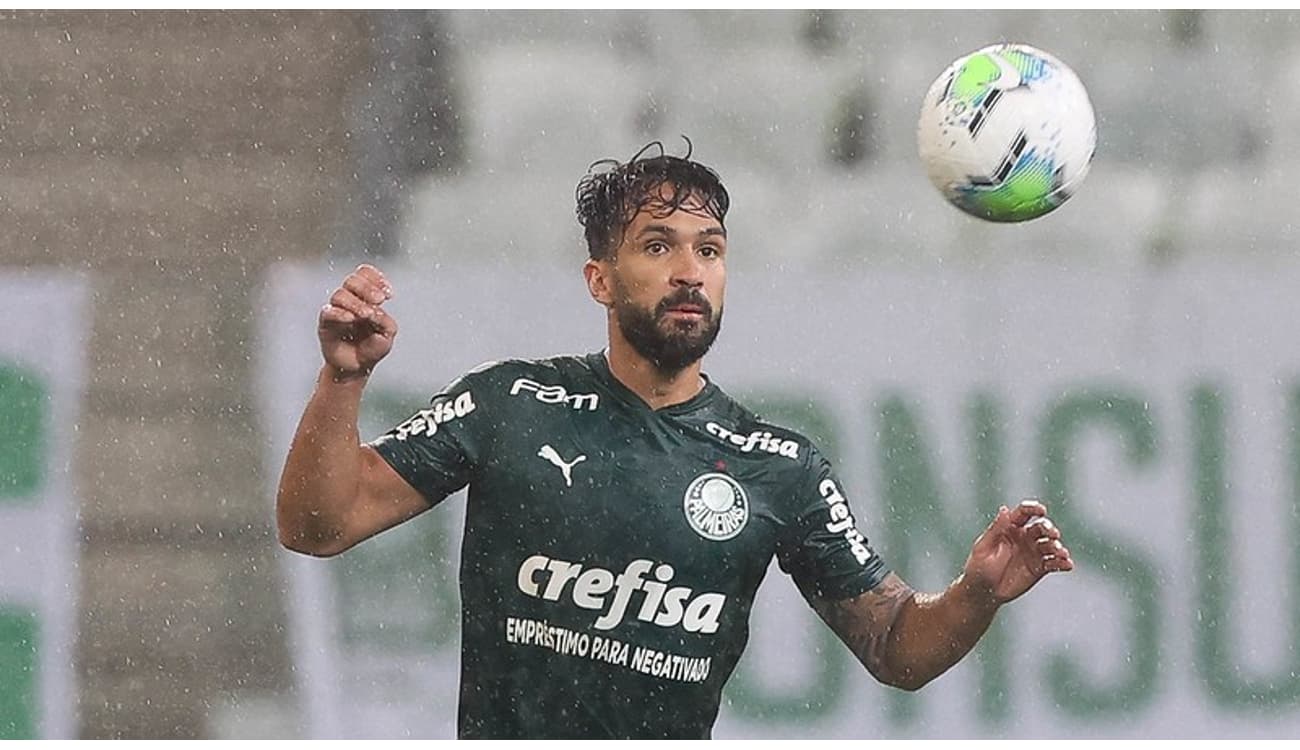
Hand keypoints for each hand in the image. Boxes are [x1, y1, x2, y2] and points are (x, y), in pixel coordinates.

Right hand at [318, 264, 397, 378]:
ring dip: (356, 303)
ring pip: (340, 295)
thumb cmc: (372, 348)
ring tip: (366, 315)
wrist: (357, 367)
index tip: (388, 294)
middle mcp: (349, 300)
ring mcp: (336, 311)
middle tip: (380, 300)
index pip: (365, 274)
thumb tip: (374, 312)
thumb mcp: (387, 334)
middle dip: (367, 288)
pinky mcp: (325, 324)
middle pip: (352, 280)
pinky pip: (328, 312)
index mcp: (365, 297)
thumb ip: (385, 321)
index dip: (376, 278)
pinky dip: (340, 313)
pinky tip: (350, 319)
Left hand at [961, 499, 1073, 604]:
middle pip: (1041, 527)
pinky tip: (1067, 564)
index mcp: (1010, 527)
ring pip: (1050, 545)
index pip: (1024, 513)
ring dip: (1057, 546)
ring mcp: (1034, 552)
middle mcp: (1025, 537)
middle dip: (1049, 528)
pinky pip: (1054, 563)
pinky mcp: (1040, 568)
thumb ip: (996, 529)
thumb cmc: (979, 567)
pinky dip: (1062, 563)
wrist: (984, 592)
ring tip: (1060, 552)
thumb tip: (1004, 509)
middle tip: (1052, 534)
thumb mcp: (984, 547)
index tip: (1041, 511)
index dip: (1033, 509)